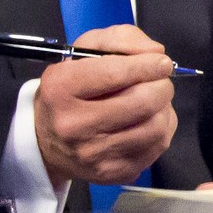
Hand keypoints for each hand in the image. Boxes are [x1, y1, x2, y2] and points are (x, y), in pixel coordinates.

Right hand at [34, 25, 177, 188]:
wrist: (47, 141)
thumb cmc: (70, 88)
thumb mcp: (83, 51)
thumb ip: (119, 39)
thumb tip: (156, 54)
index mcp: (61, 87)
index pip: (113, 73)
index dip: (145, 65)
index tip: (162, 62)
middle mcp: (73, 124)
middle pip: (140, 102)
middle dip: (161, 86)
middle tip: (161, 80)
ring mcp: (93, 154)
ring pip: (154, 127)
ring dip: (164, 108)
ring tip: (155, 99)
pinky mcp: (112, 173)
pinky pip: (156, 148)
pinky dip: (162, 128)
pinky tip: (151, 119)